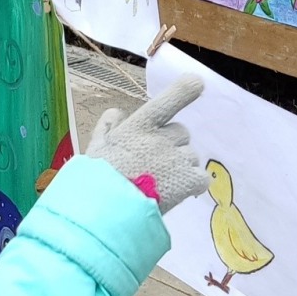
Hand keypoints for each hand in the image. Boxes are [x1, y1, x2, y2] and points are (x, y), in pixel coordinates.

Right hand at [84, 75, 207, 212]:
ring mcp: (176, 159)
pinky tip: (178, 194)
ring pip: (191, 156)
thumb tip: (116, 112)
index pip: (165, 102)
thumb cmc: (96, 181)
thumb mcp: (94, 150)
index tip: (197, 82)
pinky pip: (202, 178)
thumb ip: (106, 128)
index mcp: (138, 127)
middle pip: (181, 134)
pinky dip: (193, 185)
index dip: (184, 90)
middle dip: (173, 145)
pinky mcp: (188, 181)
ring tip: (162, 185)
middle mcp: (161, 139)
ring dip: (182, 167)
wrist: (108, 214)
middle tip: (156, 165)